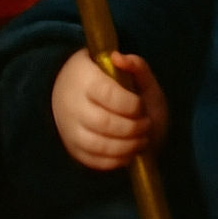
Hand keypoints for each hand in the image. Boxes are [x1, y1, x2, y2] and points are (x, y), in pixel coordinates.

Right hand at [51, 48, 168, 169]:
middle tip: (146, 124)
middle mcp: (74, 105)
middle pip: (103, 122)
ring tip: (141, 140)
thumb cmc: (116, 84)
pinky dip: (115, 160)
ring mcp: (71, 129)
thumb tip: (119, 57)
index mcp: (86, 79)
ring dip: (126, 146)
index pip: (107, 94)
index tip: (140, 106)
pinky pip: (93, 161)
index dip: (130, 104)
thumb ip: (135, 64)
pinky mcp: (73, 148)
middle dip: (132, 127)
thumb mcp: (131, 71)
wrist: (80, 96)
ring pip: (97, 145)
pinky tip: (129, 152)